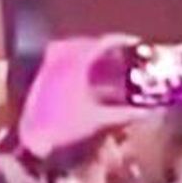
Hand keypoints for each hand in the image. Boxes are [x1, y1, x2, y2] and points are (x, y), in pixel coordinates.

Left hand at [19, 35, 144, 158]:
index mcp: (75, 67)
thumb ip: (124, 114)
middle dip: (102, 46)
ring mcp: (47, 72)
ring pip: (67, 50)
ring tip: (101, 62)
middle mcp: (59, 63)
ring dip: (85, 52)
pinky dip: (73, 63)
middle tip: (119, 53)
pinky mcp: (40, 82)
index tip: (133, 43)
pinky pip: (57, 62)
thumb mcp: (99, 120)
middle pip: (82, 43)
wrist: (32, 141)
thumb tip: (149, 112)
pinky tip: (83, 78)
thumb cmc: (66, 127)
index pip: (99, 44)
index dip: (118, 41)